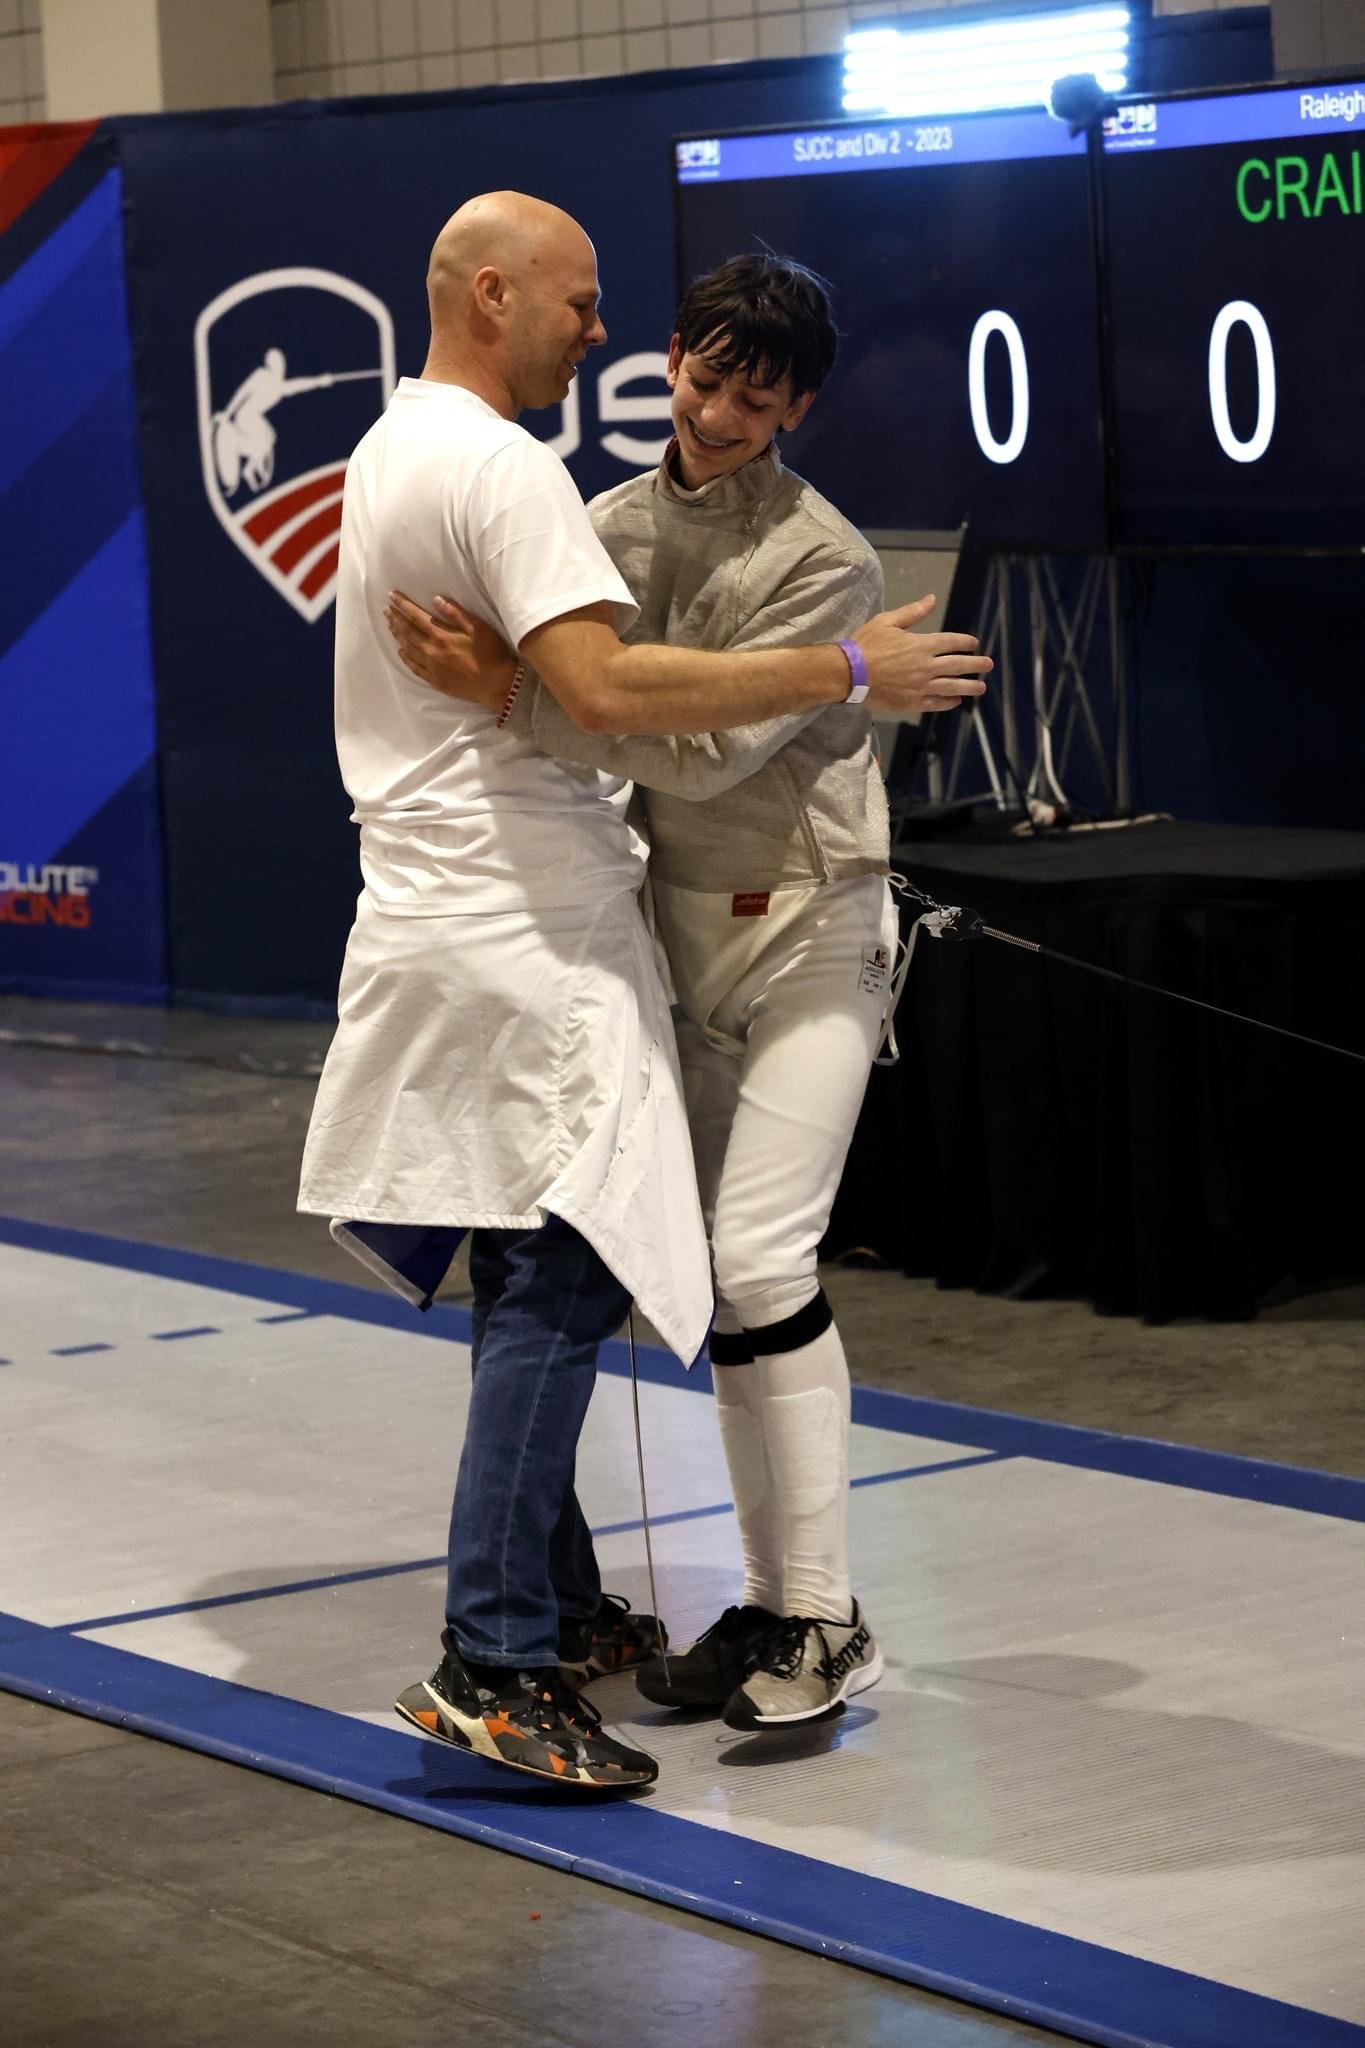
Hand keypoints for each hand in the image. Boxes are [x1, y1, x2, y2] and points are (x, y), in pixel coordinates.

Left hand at [384, 591, 516, 711]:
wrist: (496, 684)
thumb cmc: (490, 653)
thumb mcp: (477, 627)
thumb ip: (455, 613)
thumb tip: (436, 599)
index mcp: (441, 635)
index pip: (416, 616)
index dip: (402, 605)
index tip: (391, 596)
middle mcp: (432, 650)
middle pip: (407, 632)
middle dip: (395, 618)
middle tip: (386, 610)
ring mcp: (432, 667)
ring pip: (408, 649)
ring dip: (398, 636)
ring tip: (390, 626)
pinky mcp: (435, 680)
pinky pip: (414, 667)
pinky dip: (405, 658)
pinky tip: (401, 652)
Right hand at [854, 594, 991, 714]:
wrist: (849, 674)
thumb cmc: (866, 644)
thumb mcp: (887, 621)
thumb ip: (913, 612)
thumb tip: (932, 599)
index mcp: (921, 644)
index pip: (952, 642)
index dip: (966, 642)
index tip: (974, 643)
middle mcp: (926, 666)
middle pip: (958, 665)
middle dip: (976, 664)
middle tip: (988, 665)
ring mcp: (920, 686)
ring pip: (952, 687)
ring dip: (969, 686)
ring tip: (981, 687)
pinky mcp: (912, 702)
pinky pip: (936, 703)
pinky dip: (948, 702)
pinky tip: (956, 701)